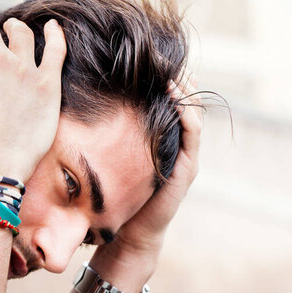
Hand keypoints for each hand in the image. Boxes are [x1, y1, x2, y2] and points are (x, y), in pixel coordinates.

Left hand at [96, 74, 201, 268]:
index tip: (159, 62)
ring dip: (187, 95)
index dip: (172, 84)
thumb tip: (97, 110)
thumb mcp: (120, 159)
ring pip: (194, 118)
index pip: (174, 106)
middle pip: (188, 107)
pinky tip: (178, 101)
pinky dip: (187, 117)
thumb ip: (119, 138)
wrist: (131, 232)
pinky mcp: (187, 171)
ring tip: (176, 75)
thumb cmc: (122, 196)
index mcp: (166, 143)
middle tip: (170, 59)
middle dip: (182, 83)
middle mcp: (180, 148)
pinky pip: (192, 138)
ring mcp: (187, 159)